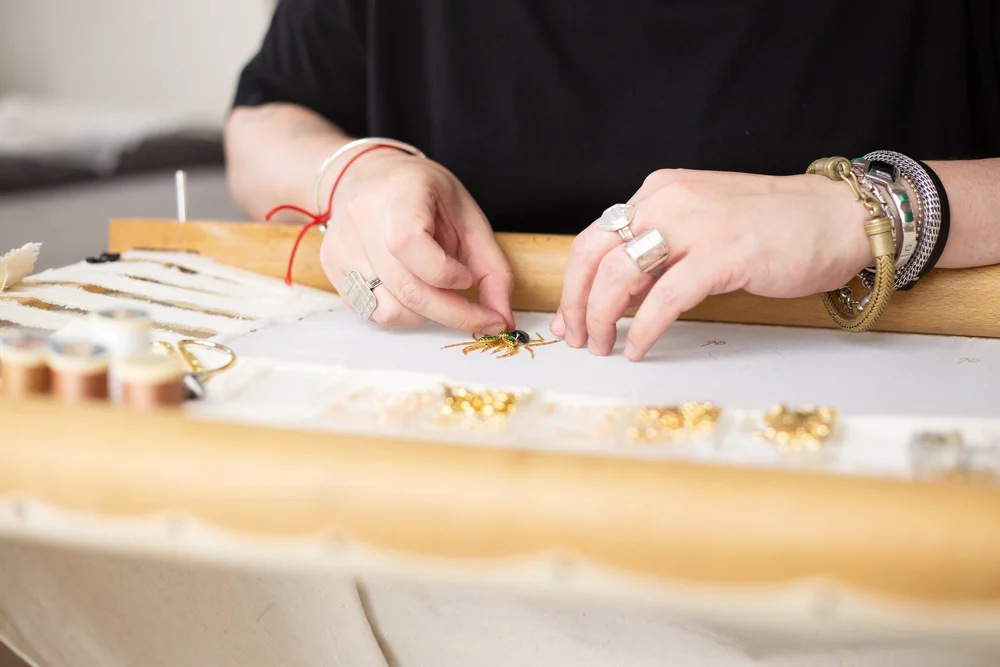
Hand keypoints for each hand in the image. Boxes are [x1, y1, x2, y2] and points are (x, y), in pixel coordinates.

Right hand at [320, 149, 514, 332]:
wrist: (369, 175)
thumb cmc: (423, 194)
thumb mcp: (468, 216)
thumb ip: (492, 268)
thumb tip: (503, 318)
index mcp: (399, 194)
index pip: (410, 243)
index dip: (445, 272)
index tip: (468, 278)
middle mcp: (361, 218)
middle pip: (406, 288)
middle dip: (452, 313)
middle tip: (482, 318)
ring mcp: (342, 245)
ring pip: (387, 310)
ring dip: (426, 315)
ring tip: (439, 293)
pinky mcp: (332, 266)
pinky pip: (371, 311)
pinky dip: (402, 313)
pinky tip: (413, 291)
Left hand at [550, 168, 871, 359]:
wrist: (838, 216)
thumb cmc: (773, 227)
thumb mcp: (700, 226)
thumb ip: (659, 252)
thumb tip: (617, 296)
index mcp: (659, 191)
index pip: (595, 237)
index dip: (572, 283)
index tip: (568, 317)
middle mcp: (668, 199)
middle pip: (595, 256)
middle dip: (577, 304)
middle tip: (578, 339)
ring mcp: (696, 225)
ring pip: (621, 276)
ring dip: (603, 319)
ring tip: (604, 346)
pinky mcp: (724, 254)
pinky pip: (665, 299)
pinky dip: (644, 329)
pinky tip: (637, 348)